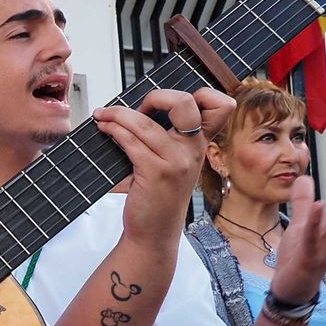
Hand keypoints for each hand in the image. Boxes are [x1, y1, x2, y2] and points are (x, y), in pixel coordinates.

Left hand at [95, 88, 218, 247]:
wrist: (153, 232)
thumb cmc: (157, 195)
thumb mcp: (172, 163)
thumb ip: (165, 137)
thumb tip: (133, 108)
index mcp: (200, 143)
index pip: (221, 105)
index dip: (200, 93)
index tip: (167, 104)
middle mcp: (193, 149)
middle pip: (185, 102)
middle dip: (156, 96)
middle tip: (137, 107)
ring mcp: (176, 161)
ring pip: (145, 123)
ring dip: (118, 115)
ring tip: (103, 117)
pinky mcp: (155, 173)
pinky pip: (131, 141)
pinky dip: (114, 130)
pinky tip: (105, 130)